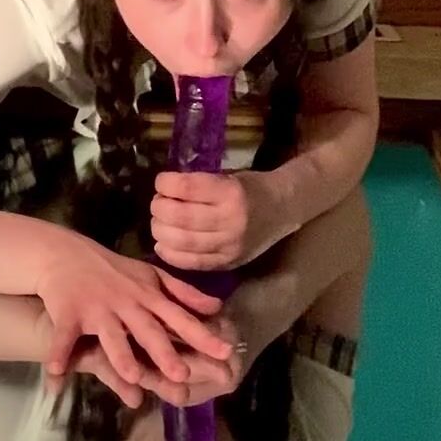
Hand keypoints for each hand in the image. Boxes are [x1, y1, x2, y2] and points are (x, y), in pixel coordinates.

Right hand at [36, 235, 229, 384]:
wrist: (66, 253)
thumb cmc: (114, 271)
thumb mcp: (152, 278)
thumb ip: (184, 293)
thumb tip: (217, 307)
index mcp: (148, 296)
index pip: (180, 317)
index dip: (202, 335)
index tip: (225, 351)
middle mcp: (126, 303)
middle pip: (148, 330)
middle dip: (164, 351)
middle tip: (181, 373)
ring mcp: (97, 308)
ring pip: (111, 335)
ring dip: (121, 355)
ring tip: (132, 377)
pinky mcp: (69, 313)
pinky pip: (65, 336)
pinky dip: (59, 353)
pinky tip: (57, 373)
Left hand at [150, 168, 288, 269]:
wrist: (282, 210)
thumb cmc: (251, 188)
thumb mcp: (228, 177)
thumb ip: (198, 185)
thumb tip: (163, 191)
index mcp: (231, 193)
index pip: (187, 188)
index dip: (166, 184)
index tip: (161, 182)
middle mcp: (231, 220)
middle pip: (180, 216)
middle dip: (159, 208)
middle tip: (157, 203)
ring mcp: (229, 245)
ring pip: (181, 241)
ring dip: (161, 231)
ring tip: (159, 222)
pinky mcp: (227, 263)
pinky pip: (191, 263)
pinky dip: (170, 254)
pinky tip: (163, 244)